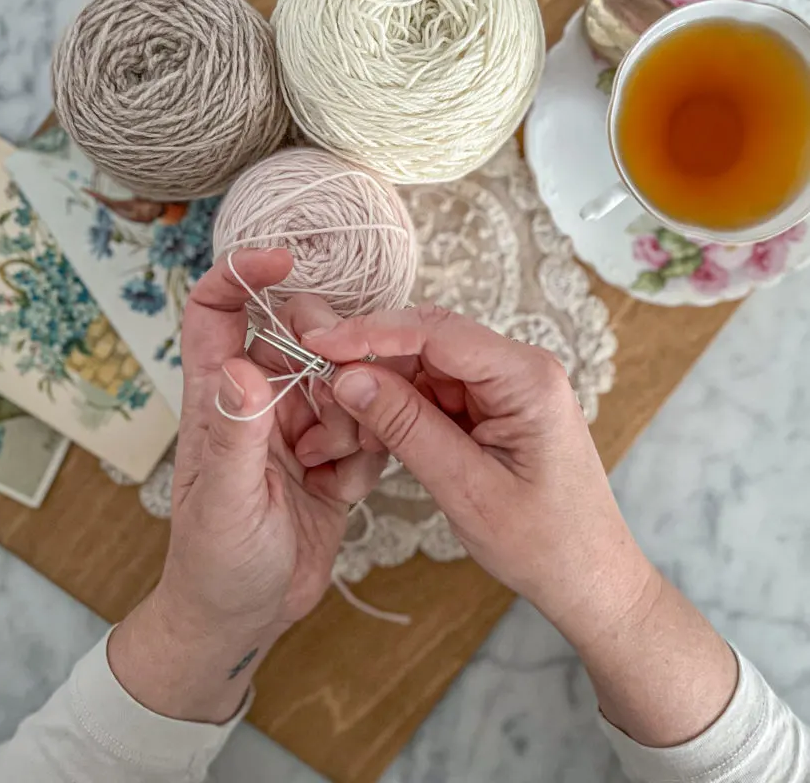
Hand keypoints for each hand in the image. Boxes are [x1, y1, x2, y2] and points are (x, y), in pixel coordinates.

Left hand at [109, 250, 385, 722]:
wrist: (247, 619)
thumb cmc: (216, 564)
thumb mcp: (228, 501)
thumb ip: (236, 434)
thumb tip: (242, 365)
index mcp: (219, 399)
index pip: (217, 312)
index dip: (241, 275)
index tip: (283, 261)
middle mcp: (259, 402)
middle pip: (301, 339)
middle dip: (331, 361)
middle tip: (341, 404)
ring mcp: (299, 427)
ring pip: (344, 383)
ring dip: (354, 419)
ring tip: (332, 468)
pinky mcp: (334, 457)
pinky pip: (368, 427)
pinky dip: (367, 454)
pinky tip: (343, 490)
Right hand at [302, 305, 652, 644]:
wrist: (589, 578)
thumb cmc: (545, 543)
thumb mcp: (467, 488)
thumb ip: (407, 427)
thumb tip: (349, 378)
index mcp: (527, 378)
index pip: (438, 331)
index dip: (372, 331)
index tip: (320, 341)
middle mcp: (519, 369)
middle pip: (427, 343)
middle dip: (371, 364)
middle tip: (321, 391)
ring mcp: (506, 387)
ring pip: (424, 368)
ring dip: (381, 394)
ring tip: (346, 433)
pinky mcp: (494, 408)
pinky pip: (434, 394)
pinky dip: (400, 413)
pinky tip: (374, 438)